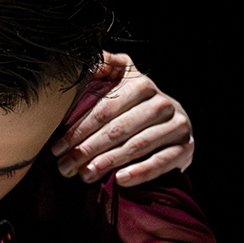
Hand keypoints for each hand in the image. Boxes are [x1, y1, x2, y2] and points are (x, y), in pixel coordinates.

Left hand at [50, 53, 194, 185]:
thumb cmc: (134, 105)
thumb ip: (104, 67)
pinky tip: (120, 180)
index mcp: (142, 84)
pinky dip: (141, 172)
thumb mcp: (121, 80)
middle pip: (118, 129)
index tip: (57, 147)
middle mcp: (162, 103)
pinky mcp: (186, 147)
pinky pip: (162, 161)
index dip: (78, 129)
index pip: (104, 110)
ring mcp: (177, 125)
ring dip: (108, 162)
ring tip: (85, 175)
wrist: (173, 123)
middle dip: (87, 149)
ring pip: (138, 145)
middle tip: (65, 166)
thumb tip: (87, 62)